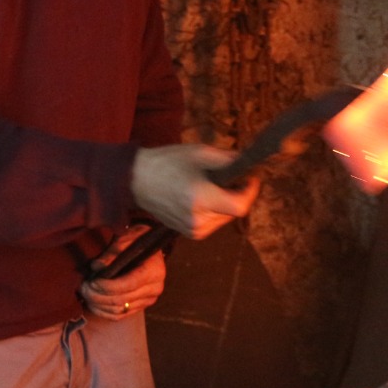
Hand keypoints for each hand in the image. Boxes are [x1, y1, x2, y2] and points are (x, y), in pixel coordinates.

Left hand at [81, 223, 166, 319]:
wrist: (151, 248)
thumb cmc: (137, 240)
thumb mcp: (126, 239)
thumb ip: (112, 252)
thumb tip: (95, 266)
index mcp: (154, 271)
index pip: (127, 285)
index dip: (106, 286)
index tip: (91, 281)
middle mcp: (155, 288)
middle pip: (121, 300)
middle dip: (98, 296)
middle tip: (83, 287)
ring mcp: (149, 300)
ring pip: (118, 310)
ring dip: (98, 305)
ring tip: (86, 294)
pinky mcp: (141, 306)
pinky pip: (119, 316)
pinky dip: (103, 312)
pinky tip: (93, 303)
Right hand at [129, 144, 257, 240]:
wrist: (136, 180)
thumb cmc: (168, 162)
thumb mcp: (200, 154)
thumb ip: (228, 160)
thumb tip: (250, 165)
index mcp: (200, 198)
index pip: (240, 206)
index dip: (250, 192)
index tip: (250, 177)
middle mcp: (198, 220)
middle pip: (234, 212)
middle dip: (237, 194)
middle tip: (231, 177)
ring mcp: (192, 230)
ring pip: (225, 218)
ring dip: (226, 202)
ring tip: (212, 186)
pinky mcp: (189, 234)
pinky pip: (213, 222)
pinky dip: (214, 210)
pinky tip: (202, 196)